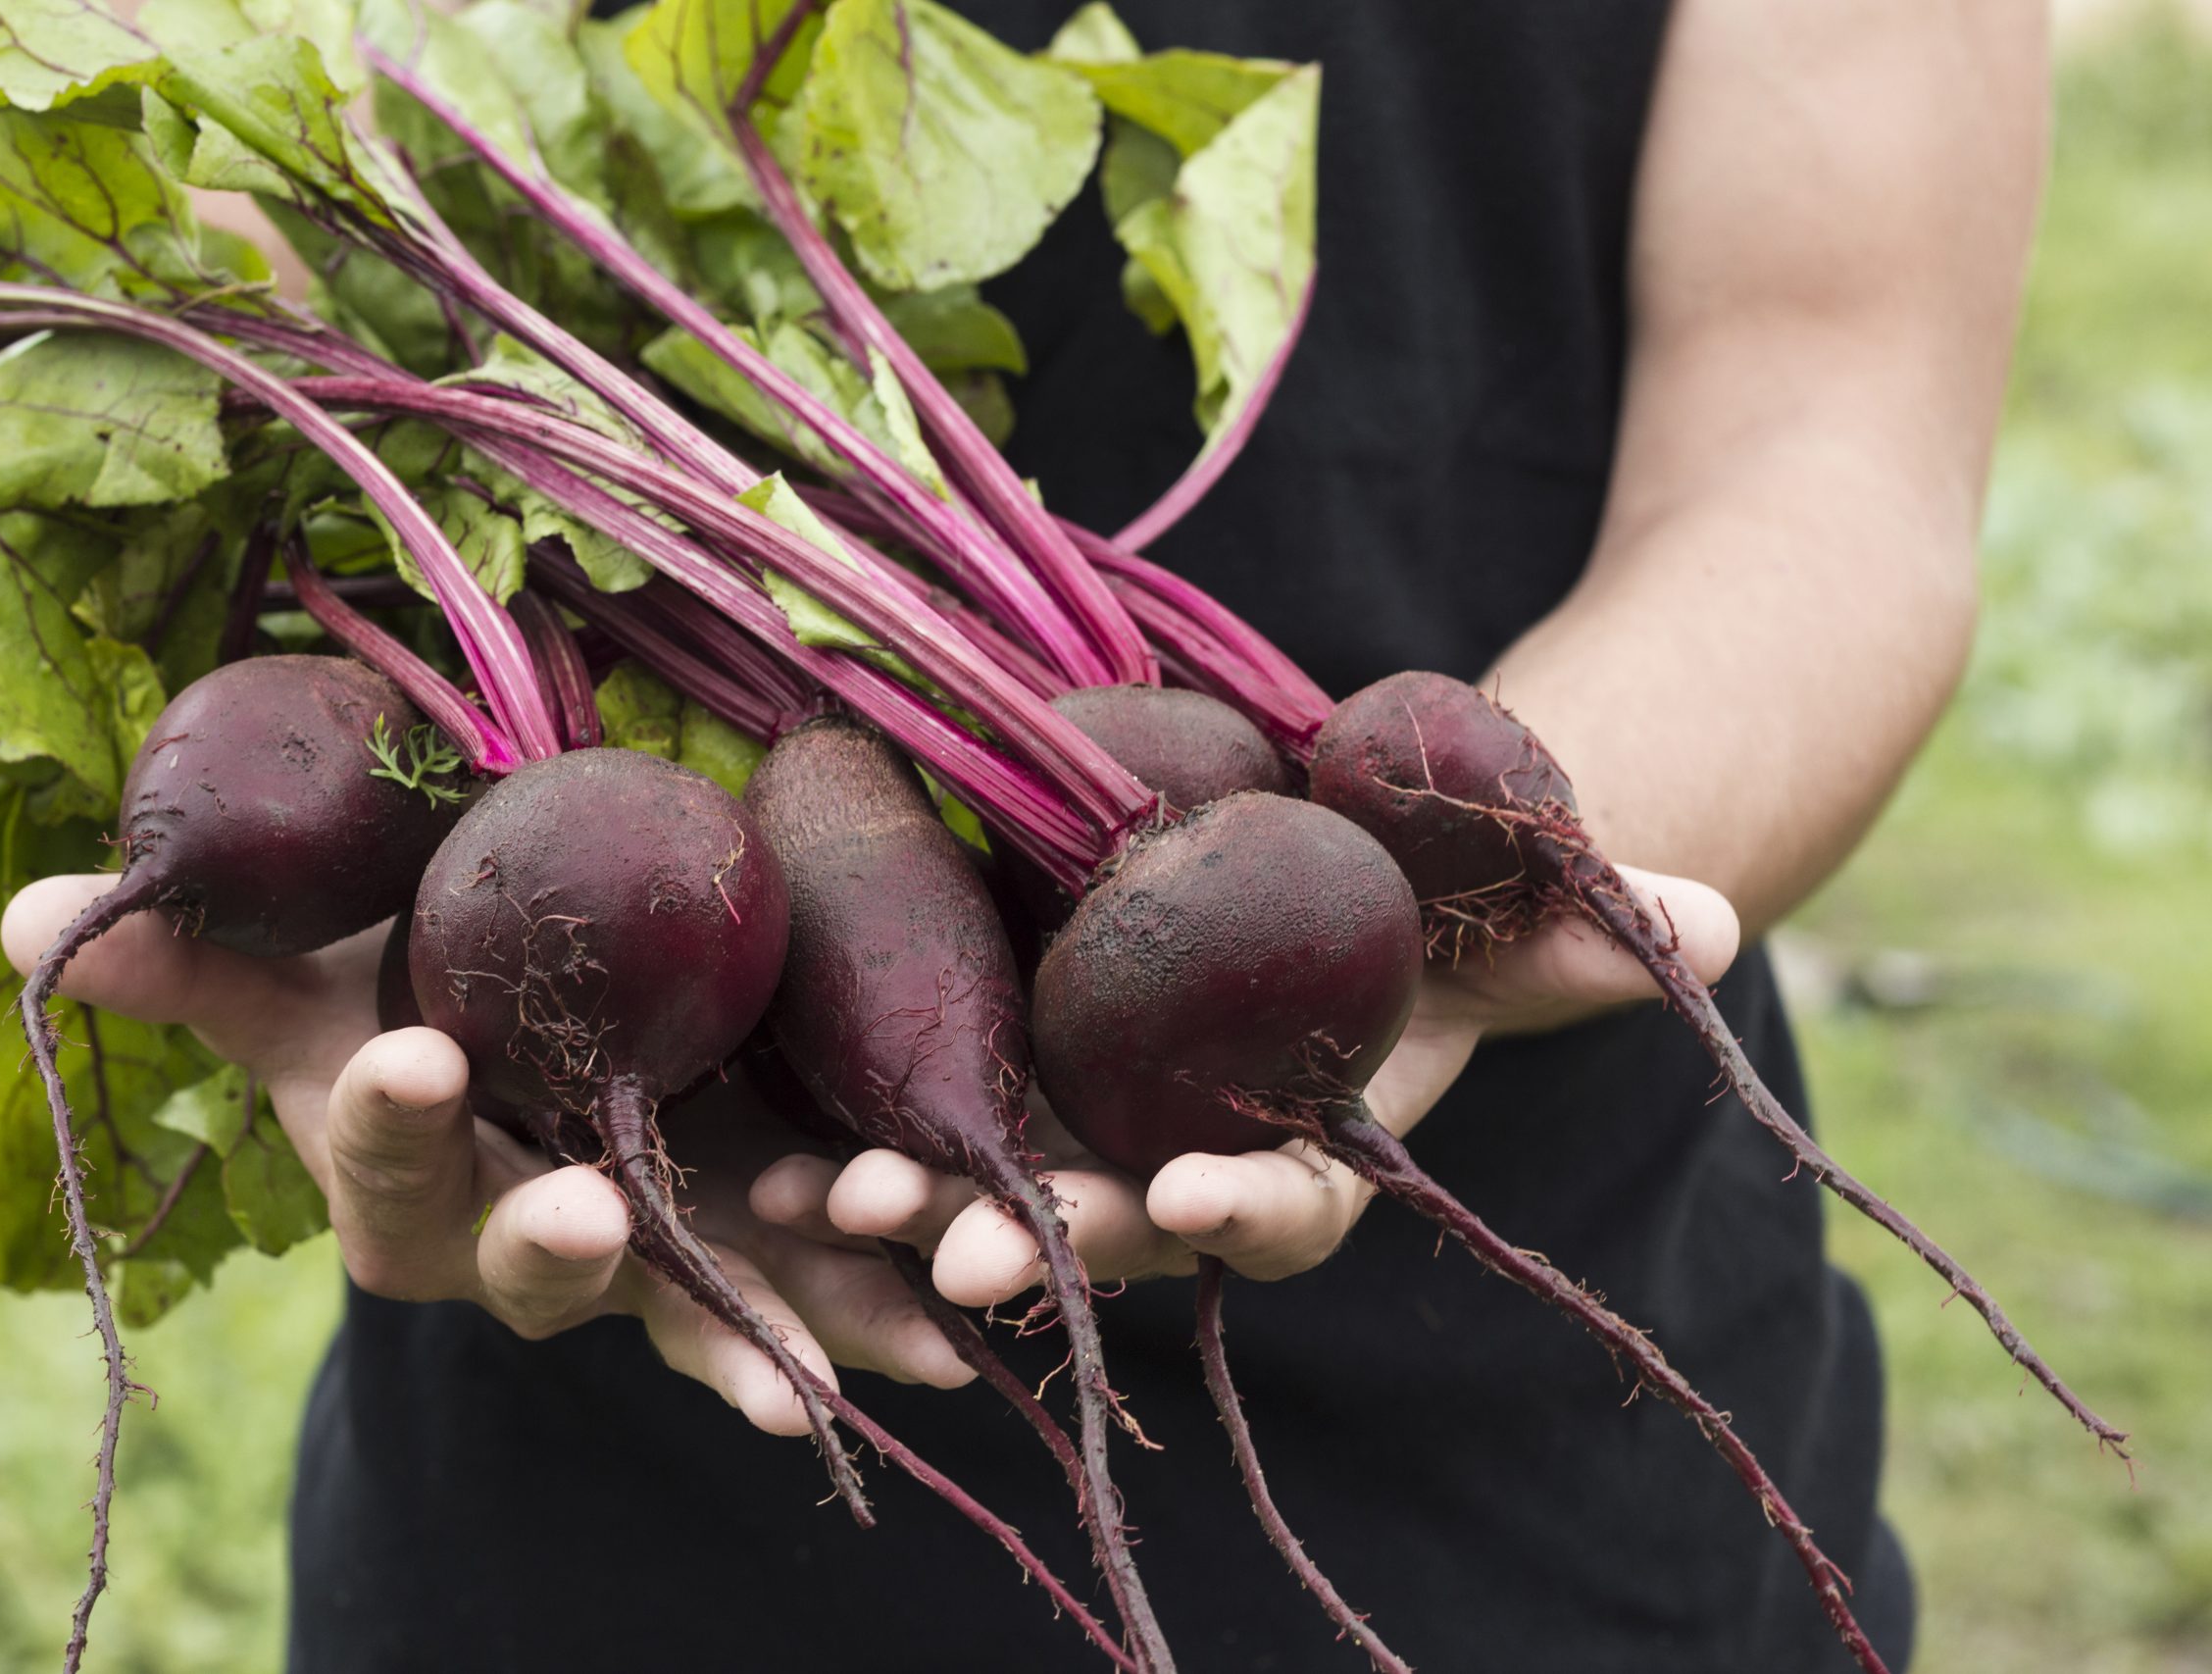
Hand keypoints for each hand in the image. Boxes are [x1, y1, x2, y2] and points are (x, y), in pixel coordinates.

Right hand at [2, 875, 973, 1435]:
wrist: (530, 1061)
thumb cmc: (409, 1009)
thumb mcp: (313, 986)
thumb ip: (207, 961)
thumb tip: (45, 915)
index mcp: (403, 1176)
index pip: (377, 1151)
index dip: (386, 1116)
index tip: (409, 1063)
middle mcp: (516, 1242)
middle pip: (528, 1257)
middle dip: (553, 1243)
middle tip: (582, 1212)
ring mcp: (645, 1265)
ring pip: (688, 1307)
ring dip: (752, 1332)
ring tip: (815, 1377)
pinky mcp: (757, 1259)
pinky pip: (817, 1299)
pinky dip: (877, 1319)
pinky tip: (947, 1341)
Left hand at [753, 864, 1738, 1302]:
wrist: (1321, 852)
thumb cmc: (1415, 894)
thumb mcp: (1489, 897)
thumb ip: (1579, 926)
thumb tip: (1722, 925)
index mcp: (1302, 1146)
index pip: (1282, 1205)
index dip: (1243, 1210)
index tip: (1189, 1201)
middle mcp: (1182, 1163)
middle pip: (1109, 1225)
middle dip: (1041, 1242)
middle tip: (952, 1250)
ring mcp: (1085, 1126)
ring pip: (992, 1191)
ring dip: (910, 1212)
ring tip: (826, 1208)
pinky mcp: (1000, 1069)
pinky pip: (914, 1118)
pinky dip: (846, 1143)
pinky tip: (761, 1156)